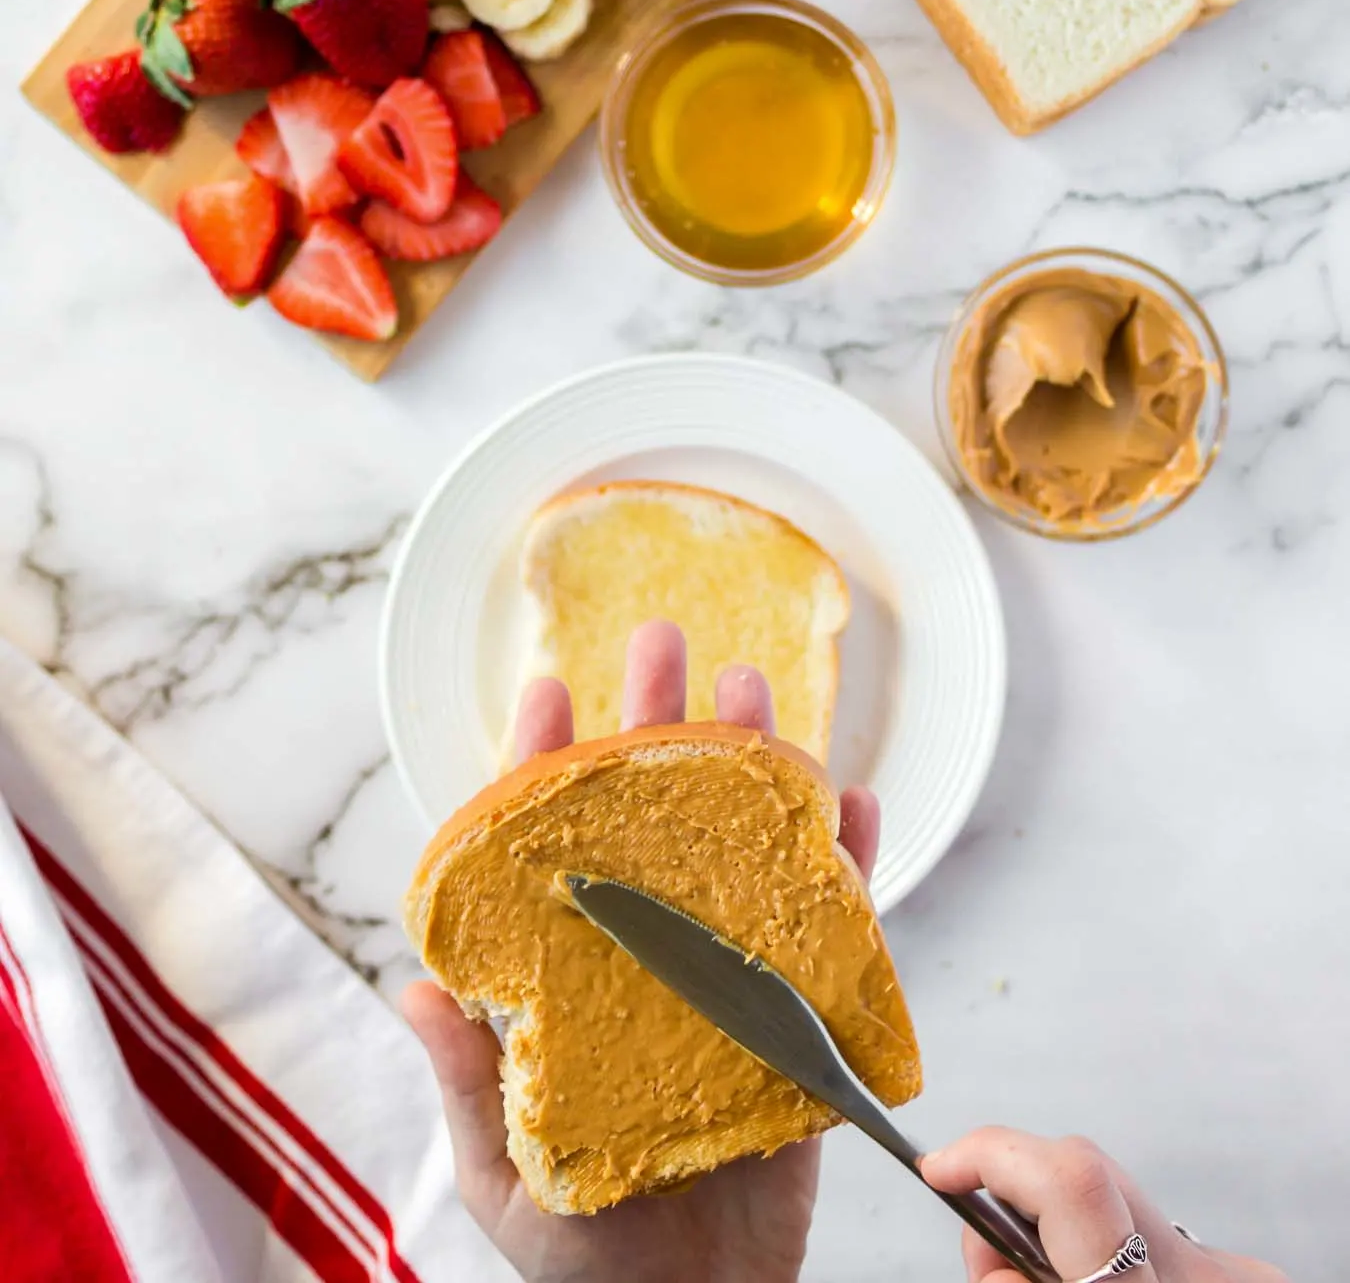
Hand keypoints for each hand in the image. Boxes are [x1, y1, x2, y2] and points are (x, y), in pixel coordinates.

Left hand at [403, 619, 879, 1282]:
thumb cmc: (584, 1251)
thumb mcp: (503, 1169)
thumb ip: (468, 1082)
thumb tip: (418, 987)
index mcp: (571, 977)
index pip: (550, 849)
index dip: (546, 766)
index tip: (549, 686)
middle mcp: (647, 954)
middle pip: (653, 819)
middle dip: (656, 725)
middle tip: (663, 638)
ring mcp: (725, 974)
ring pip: (741, 847)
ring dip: (753, 766)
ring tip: (755, 689)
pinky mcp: (798, 1013)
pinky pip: (831, 924)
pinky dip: (847, 861)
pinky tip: (850, 801)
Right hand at [920, 1128, 1289, 1282]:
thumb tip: (995, 1264)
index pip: (1069, 1185)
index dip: (992, 1155)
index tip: (943, 1170)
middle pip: (1085, 1173)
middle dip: (1017, 1200)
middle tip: (996, 1269)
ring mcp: (1234, 1276)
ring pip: (1118, 1202)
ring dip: (1066, 1235)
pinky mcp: (1250, 1277)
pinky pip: (1156, 1239)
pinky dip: (1111, 1261)